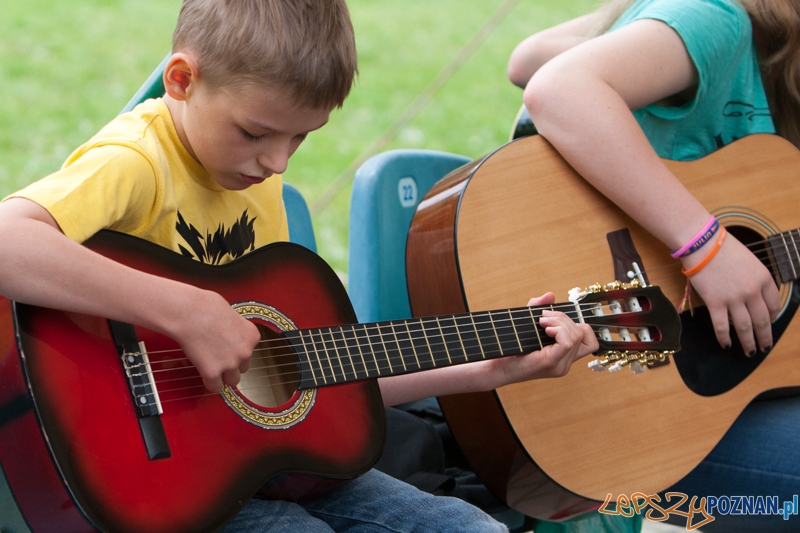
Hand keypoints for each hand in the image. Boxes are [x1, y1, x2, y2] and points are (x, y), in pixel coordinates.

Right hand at [168, 289, 261, 392]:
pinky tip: (204, 375)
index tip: (226, 347)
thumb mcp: (231, 314)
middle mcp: (245, 351)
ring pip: (232, 380)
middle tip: (218, 356)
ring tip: (211, 366)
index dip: (236, 350)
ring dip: (223, 376)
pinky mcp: (213, 372)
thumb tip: (232, 332)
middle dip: (232, 364)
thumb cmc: (205, 306)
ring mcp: (230, 363)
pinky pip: (215, 387)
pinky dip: (210, 383)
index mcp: (252, 336)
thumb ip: (236, 328)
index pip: (249, 352)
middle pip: (243, 367)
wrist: (188, 312)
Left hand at [489, 293, 598, 383]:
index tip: (555, 320)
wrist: (495, 366)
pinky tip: (546, 329)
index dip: (578, 325)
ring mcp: (560, 365)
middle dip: (564, 318)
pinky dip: (559, 330)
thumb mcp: (528, 324)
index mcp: (564, 357)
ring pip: (576, 335)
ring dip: (560, 321)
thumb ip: (539, 309)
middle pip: (582, 333)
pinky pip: (568, 342)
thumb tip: (550, 295)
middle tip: (544, 318)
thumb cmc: (510, 348)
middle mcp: (565, 363)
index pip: (589, 341)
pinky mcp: (550, 363)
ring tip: (542, 322)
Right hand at [683, 233, 779, 354]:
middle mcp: (752, 291)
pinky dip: (724, 337)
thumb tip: (750, 298)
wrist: (702, 244)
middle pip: (763, 320)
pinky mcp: (715, 303)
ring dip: (748, 342)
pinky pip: (722, 326)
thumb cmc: (723, 247)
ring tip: (750, 351)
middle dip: (765, 336)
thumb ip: (754, 279)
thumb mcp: (749, 261)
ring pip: (745, 327)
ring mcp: (734, 298)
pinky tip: (726, 344)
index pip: (774, 304)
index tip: (769, 322)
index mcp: (764, 278)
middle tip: (765, 346)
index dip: (773, 316)